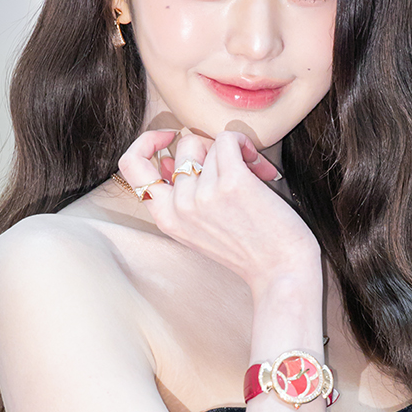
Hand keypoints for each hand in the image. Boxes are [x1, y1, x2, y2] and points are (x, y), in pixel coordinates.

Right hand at [115, 129, 320, 293]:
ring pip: (211, 143)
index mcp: (166, 218)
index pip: (131, 165)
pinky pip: (229, 139)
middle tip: (232, 167)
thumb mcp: (197, 230)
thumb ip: (178, 198)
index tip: (168, 138)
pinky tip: (261, 169)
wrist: (281, 273)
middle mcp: (179, 206)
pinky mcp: (232, 183)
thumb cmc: (247, 251)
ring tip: (253, 177)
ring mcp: (203, 195)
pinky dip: (245, 145)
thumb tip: (169, 160)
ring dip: (236, 153)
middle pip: (185, 146)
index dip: (146, 142)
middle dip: (212, 148)